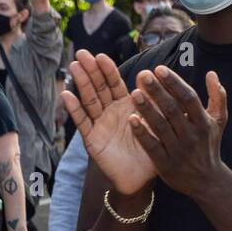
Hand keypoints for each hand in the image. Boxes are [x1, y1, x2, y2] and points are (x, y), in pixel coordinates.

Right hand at [62, 49, 157, 195]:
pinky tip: (67, 95)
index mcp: (126, 106)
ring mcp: (99, 124)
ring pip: (89, 100)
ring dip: (82, 84)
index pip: (115, 84)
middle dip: (91, 70)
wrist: (142, 177)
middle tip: (82, 53)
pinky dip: (75, 109)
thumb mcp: (157, 123)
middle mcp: (110, 112)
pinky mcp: (92, 139)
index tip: (101, 56)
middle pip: (99, 88)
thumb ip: (158, 104)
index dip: (108, 70)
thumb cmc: (153, 149)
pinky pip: (83, 122)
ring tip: (74, 67)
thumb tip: (164, 81)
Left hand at [128, 66, 228, 197]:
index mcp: (204, 122)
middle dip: (157, 91)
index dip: (174, 83)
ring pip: (160, 127)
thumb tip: (212, 73)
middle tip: (143, 74)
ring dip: (147, 109)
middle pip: (173, 110)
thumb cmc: (209, 145)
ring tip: (134, 93)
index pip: (189, 98)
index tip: (160, 69)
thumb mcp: (219, 121)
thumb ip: (218, 96)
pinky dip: (142, 134)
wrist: (207, 181)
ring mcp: (178, 150)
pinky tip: (131, 120)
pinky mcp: (166, 164)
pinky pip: (152, 147)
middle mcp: (192, 135)